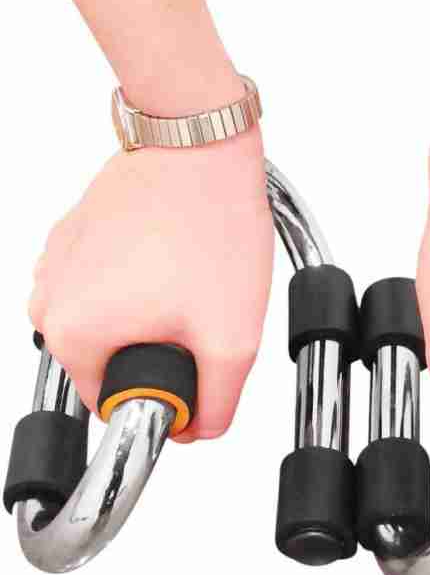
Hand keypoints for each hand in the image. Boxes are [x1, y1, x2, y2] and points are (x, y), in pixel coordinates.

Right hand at [29, 131, 272, 442]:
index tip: (194, 347)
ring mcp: (62, 261)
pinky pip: (113, 281)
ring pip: (116, 319)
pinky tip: (172, 251)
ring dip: (154, 309)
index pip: (117, 401)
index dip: (169, 386)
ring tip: (186, 272)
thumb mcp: (231, 336)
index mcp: (74, 332)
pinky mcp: (80, 235)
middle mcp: (52, 296)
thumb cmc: (210, 225)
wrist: (200, 144)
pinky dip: (143, 278)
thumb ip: (215, 403)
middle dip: (163, 343)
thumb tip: (197, 430)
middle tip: (198, 303)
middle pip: (118, 357)